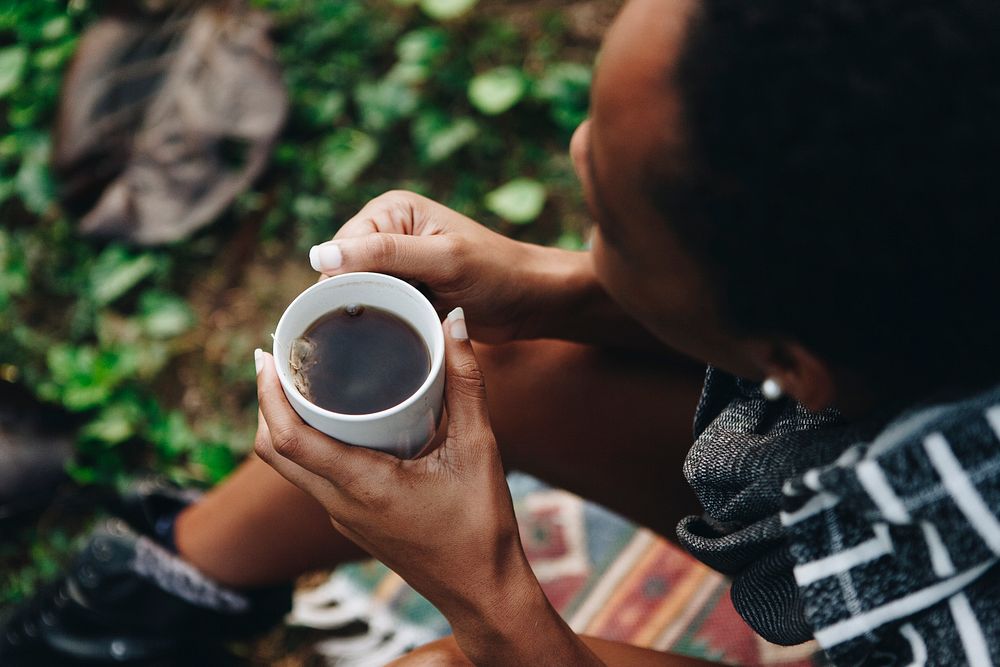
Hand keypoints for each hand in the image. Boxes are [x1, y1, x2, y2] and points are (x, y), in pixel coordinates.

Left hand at [253, 307, 535, 625]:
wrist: (483, 591)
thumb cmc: (482, 525)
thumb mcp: (479, 448)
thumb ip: (466, 383)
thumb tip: (454, 322)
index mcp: (362, 485)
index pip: (287, 440)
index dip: (267, 395)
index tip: (267, 356)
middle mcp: (341, 504)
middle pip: (273, 453)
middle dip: (266, 403)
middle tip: (278, 359)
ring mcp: (343, 518)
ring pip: (291, 468)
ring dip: (284, 425)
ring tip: (303, 382)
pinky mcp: (355, 523)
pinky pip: (314, 479)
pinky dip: (310, 446)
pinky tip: (338, 422)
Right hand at [308, 190, 593, 343]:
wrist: (531, 301)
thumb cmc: (495, 273)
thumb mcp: (441, 260)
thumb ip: (383, 255)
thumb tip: (319, 255)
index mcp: (391, 209)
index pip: (342, 248)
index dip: (345, 281)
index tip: (368, 309)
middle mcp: (388, 231)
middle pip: (344, 273)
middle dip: (358, 298)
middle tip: (387, 320)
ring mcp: (396, 263)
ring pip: (358, 294)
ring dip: (371, 312)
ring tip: (395, 325)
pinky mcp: (405, 289)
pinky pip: (377, 308)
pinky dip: (383, 321)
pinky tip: (395, 333)